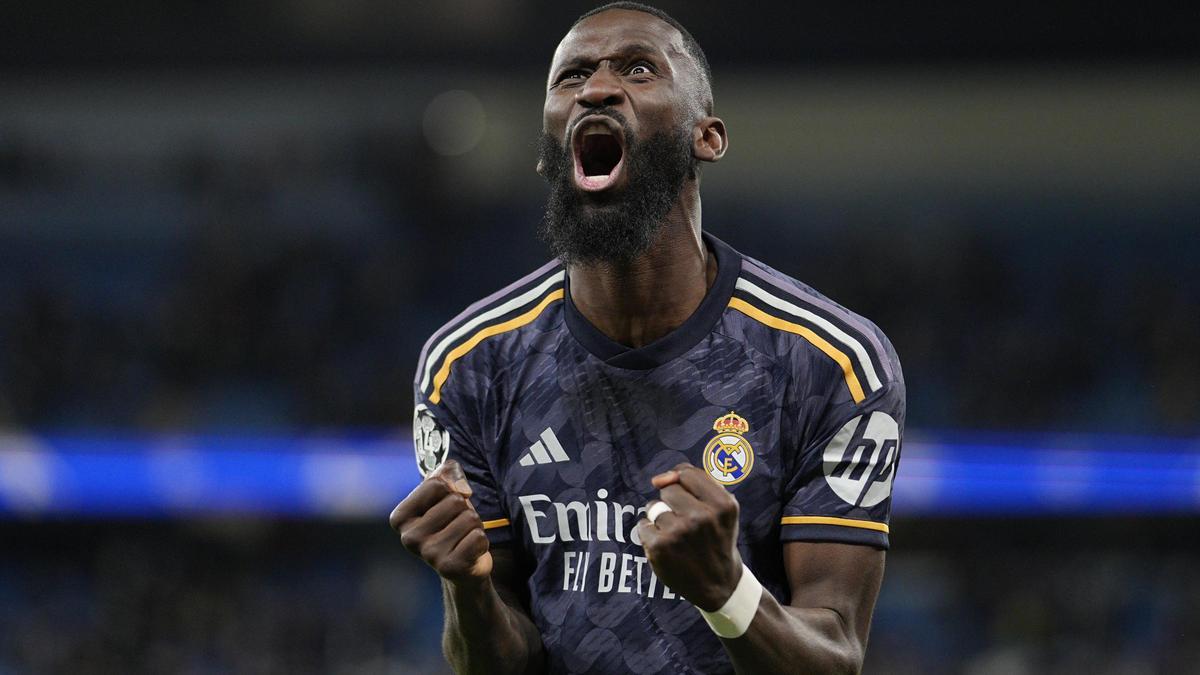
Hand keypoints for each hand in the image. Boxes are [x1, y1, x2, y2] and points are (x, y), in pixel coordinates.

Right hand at [390, 460, 492, 582]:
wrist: (463, 565)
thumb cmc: (452, 522)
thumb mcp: (446, 491)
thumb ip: (448, 473)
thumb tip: (462, 489)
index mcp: (400, 517)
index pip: (436, 484)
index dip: (451, 489)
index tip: (446, 504)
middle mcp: (409, 538)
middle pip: (455, 500)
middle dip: (464, 509)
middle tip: (457, 525)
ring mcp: (428, 555)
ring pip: (469, 518)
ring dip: (474, 525)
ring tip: (464, 537)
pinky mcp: (449, 568)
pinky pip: (478, 537)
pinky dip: (481, 541)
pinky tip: (470, 551)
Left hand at [637, 463, 743, 610]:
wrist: (719, 586)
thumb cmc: (716, 539)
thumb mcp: (722, 509)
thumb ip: (697, 482)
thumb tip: (658, 479)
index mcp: (722, 504)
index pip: (687, 473)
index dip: (682, 483)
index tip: (687, 498)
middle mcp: (702, 517)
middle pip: (669, 489)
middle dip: (672, 503)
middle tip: (686, 524)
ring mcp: (679, 532)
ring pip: (654, 506)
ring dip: (660, 519)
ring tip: (677, 537)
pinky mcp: (659, 546)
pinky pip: (643, 524)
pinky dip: (650, 534)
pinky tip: (667, 548)